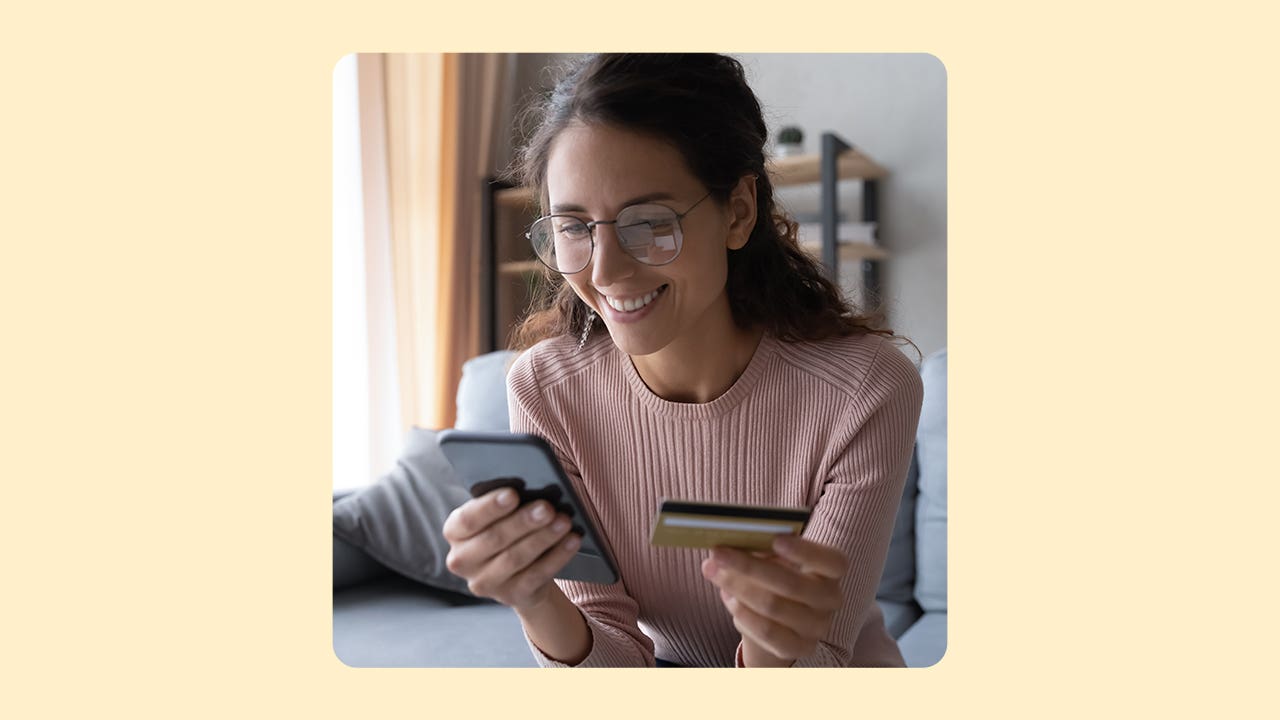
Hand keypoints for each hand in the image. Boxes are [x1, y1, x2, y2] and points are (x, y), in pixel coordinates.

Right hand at [442, 487, 580, 611]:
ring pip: (515, 558)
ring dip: (543, 538)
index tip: (513, 493)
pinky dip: (557, 556)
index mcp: (454, 532)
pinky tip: (572, 541)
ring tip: (564, 521)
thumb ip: (505, 503)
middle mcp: (462, 560)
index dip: (490, 507)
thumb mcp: (498, 515)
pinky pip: (536, 576)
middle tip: (547, 507)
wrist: (518, 572)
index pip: (467, 519)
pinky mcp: (510, 596)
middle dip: (523, 522)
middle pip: (494, 539)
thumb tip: (530, 490)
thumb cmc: (507, 529)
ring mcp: (484, 583)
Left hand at [701, 536, 846, 663]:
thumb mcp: (774, 559)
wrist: (778, 623)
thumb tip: (733, 538)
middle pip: (791, 583)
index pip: (832, 561)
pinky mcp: (799, 648)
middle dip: (749, 566)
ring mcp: (817, 627)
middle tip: (718, 553)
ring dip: (737, 587)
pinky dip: (743, 613)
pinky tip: (729, 599)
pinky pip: (766, 632)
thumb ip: (762, 547)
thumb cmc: (775, 579)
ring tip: (714, 572)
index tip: (775, 539)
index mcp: (831, 571)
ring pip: (772, 606)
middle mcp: (830, 599)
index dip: (806, 551)